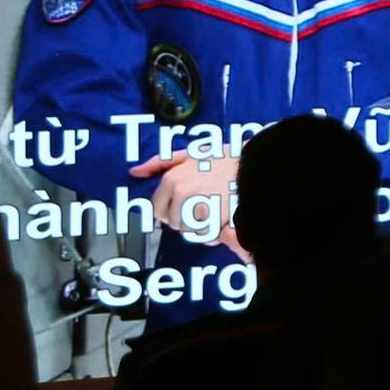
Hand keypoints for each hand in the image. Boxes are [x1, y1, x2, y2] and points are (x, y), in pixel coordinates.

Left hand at [129, 148, 247, 256]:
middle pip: (173, 223)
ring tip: (214, 210)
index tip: (183, 204)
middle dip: (185, 219)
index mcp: (172, 179)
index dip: (169, 210)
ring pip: (189, 231)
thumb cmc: (225, 159)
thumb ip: (159, 162)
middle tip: (203, 205)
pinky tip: (221, 218)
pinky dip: (214, 233)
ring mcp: (198, 207)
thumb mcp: (190, 153)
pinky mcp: (214, 219)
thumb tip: (134, 172)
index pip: (156, 209)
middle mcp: (181, 194)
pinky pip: (206, 236)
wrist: (254, 166)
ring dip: (200, 227)